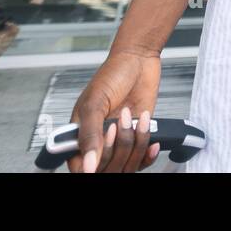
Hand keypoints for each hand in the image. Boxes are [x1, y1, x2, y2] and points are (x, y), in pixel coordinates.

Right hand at [66, 48, 161, 172]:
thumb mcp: (95, 103)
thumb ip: (89, 135)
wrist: (139, 60)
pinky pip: (142, 161)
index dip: (94, 162)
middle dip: (117, 148)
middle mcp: (99, 142)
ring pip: (126, 166)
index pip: (81, 167)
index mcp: (79, 135)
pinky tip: (150, 138)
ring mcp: (119, 142)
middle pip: (106, 169)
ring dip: (135, 144)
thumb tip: (87, 165)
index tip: (104, 142)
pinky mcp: (138, 139)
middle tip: (119, 123)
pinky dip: (147, 152)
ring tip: (134, 119)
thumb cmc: (113, 74)